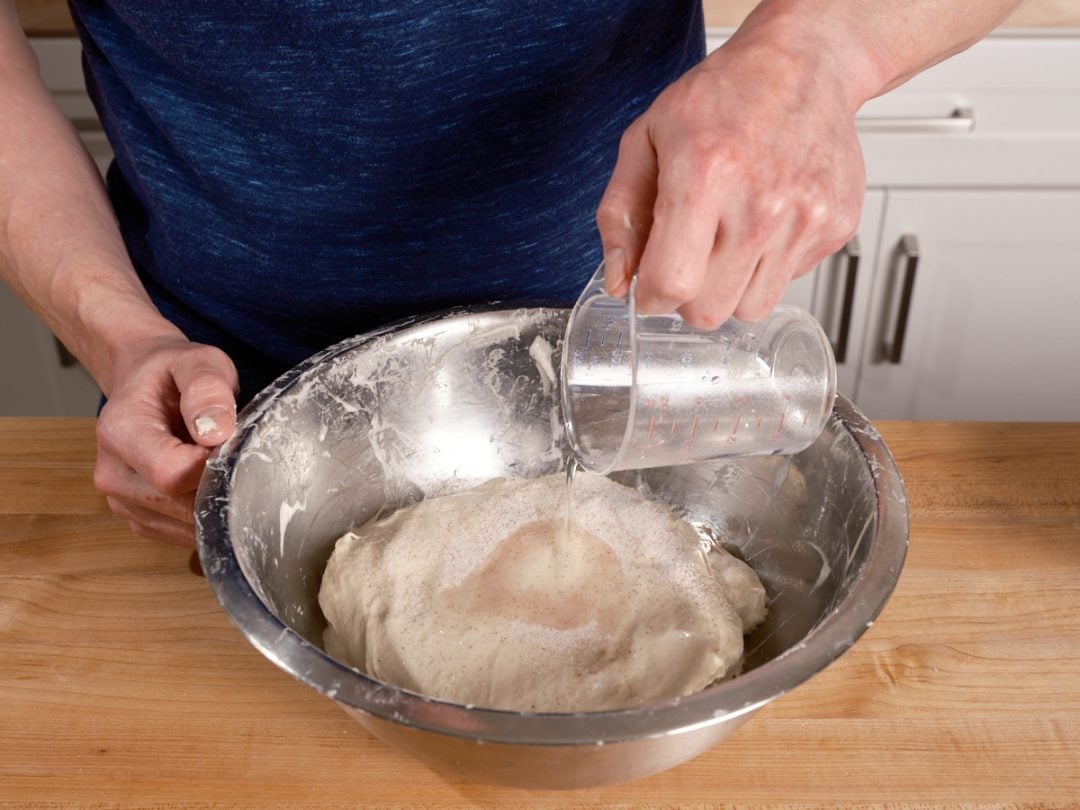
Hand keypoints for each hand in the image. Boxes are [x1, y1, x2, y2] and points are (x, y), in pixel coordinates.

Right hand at [94, 338, 238, 547]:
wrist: (144, 385)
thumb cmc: (173, 374)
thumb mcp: (197, 361)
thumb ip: (207, 388)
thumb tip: (215, 430)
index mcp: (120, 431)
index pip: (172, 473)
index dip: (213, 465)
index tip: (229, 443)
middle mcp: (113, 474)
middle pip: (181, 506)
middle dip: (218, 486)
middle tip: (231, 455)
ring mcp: (123, 502)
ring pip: (186, 526)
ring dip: (213, 502)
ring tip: (213, 464)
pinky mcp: (140, 520)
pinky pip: (183, 534)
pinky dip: (205, 515)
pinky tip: (205, 483)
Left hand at [597, 24, 865, 327]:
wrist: (804, 64)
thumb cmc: (723, 97)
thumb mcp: (646, 140)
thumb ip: (620, 216)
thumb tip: (618, 280)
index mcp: (705, 176)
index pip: (672, 283)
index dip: (651, 295)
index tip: (650, 285)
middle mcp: (761, 203)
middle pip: (709, 311)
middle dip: (689, 294)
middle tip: (689, 255)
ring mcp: (804, 217)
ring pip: (751, 309)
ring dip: (730, 286)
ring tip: (728, 237)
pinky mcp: (835, 226)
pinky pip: (788, 282)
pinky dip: (769, 264)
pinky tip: (764, 220)